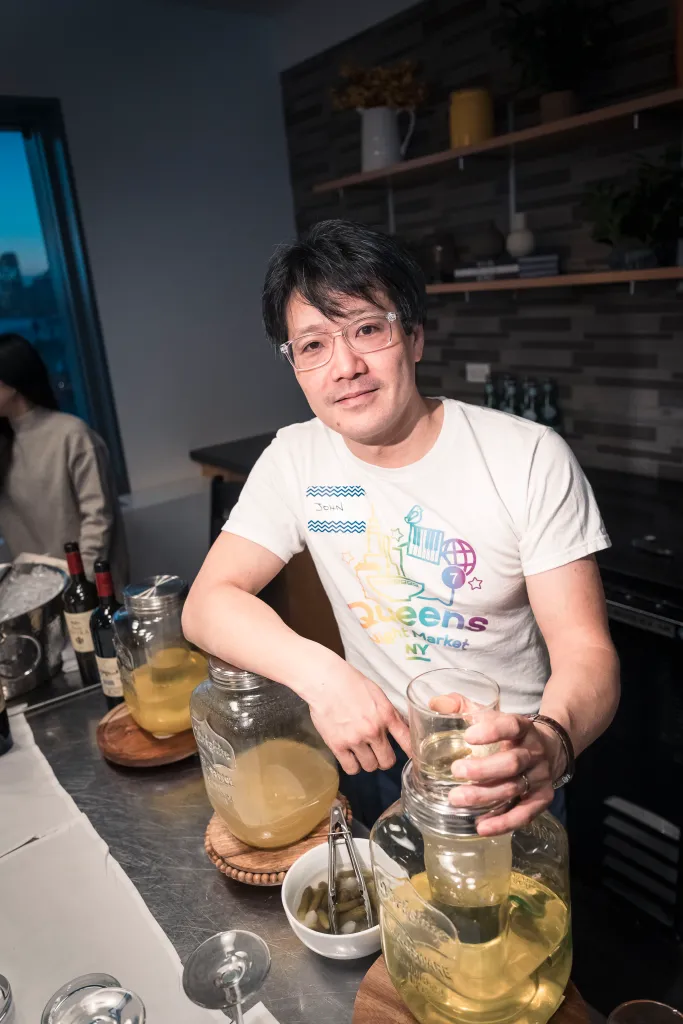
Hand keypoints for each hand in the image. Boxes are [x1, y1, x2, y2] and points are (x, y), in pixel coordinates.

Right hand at [307, 665, 410, 775]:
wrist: (325, 681)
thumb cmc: (351, 683)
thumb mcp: (378, 694)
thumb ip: (389, 714)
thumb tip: (401, 729)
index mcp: (386, 715)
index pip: (407, 741)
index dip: (412, 754)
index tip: (413, 760)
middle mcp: (373, 730)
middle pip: (387, 761)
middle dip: (384, 759)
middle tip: (378, 753)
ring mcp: (355, 739)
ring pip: (370, 766)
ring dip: (367, 762)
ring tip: (361, 752)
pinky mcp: (338, 745)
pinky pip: (351, 768)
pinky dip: (352, 765)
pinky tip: (350, 756)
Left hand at [433, 699, 564, 835]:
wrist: (549, 749)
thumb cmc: (508, 733)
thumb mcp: (490, 715)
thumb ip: (462, 707)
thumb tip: (435, 702)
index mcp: (522, 727)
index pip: (511, 726)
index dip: (492, 731)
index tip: (467, 736)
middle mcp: (534, 752)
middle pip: (512, 762)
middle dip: (484, 769)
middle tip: (455, 771)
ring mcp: (540, 777)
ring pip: (514, 788)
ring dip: (485, 796)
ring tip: (456, 799)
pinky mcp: (542, 799)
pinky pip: (525, 814)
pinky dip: (504, 822)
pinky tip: (481, 826)